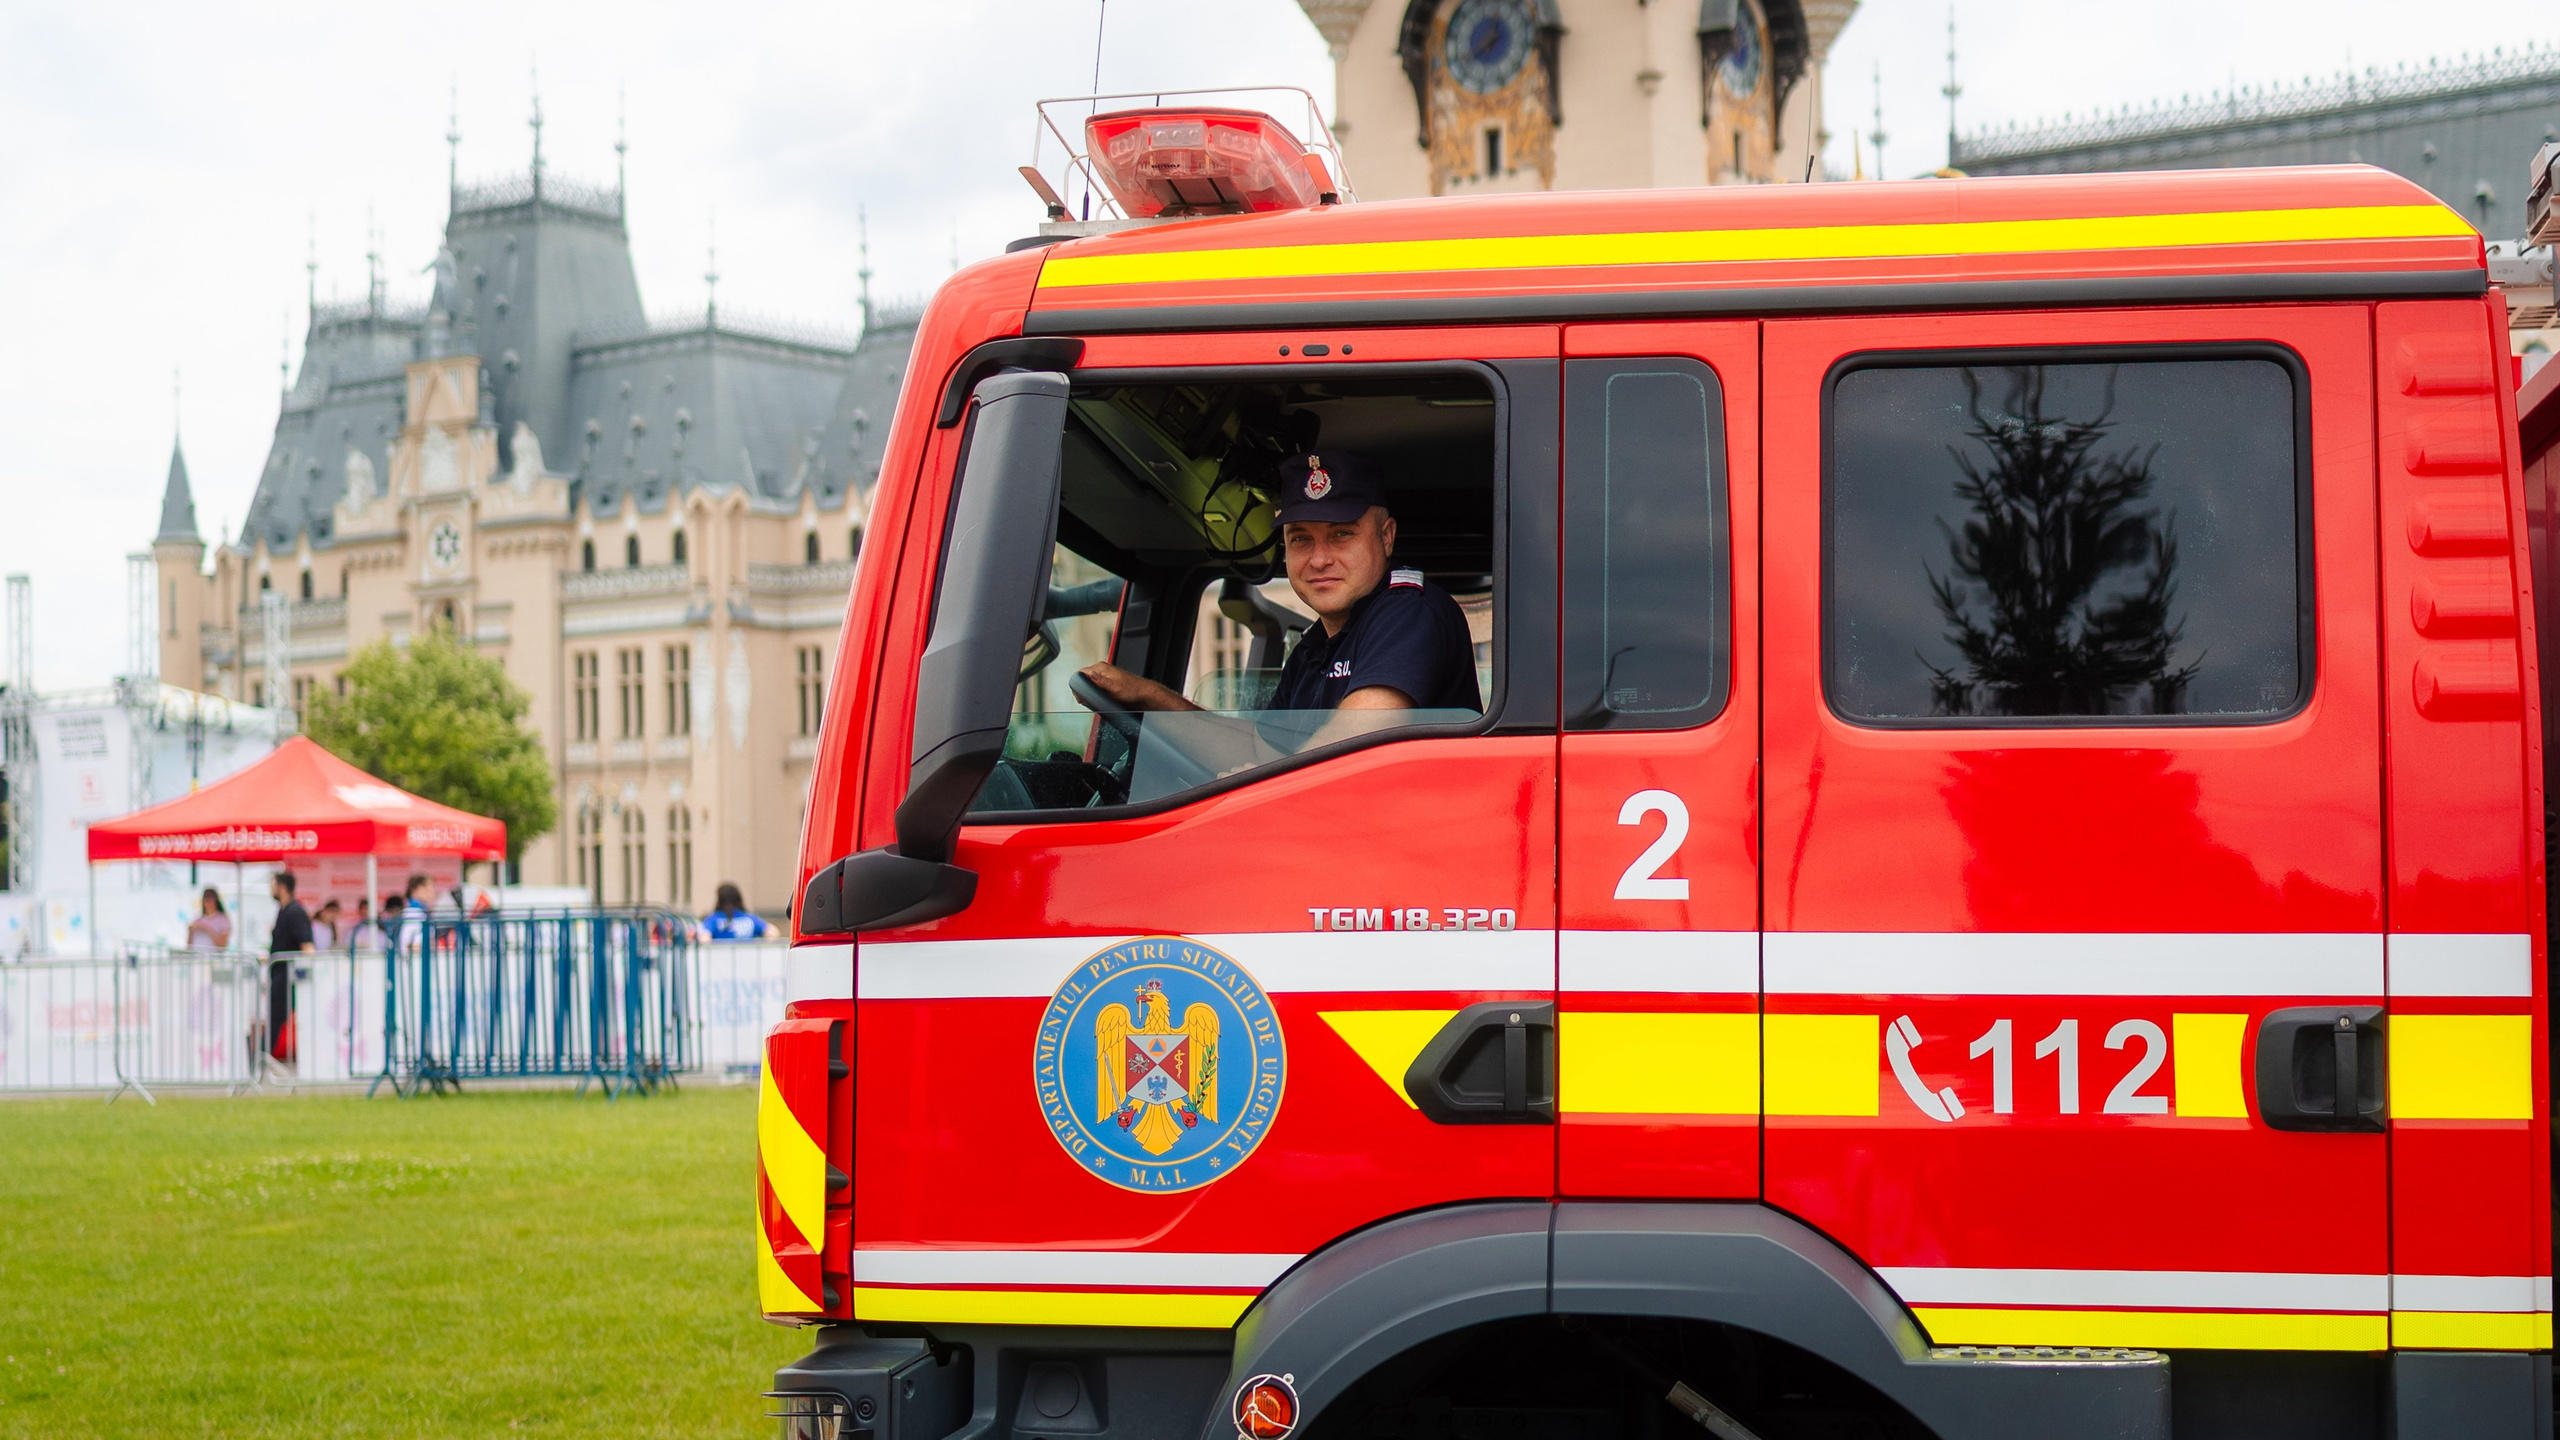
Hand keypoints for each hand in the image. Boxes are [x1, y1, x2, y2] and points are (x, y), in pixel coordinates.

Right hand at [1077, 662, 1196, 711]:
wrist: (1143, 695)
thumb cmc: (1132, 690)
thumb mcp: (1114, 687)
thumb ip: (1100, 681)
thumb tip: (1090, 674)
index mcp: (1101, 667)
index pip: (1080, 673)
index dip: (1078, 685)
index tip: (1081, 695)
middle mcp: (1101, 671)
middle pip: (1083, 680)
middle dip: (1083, 691)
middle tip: (1088, 701)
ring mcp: (1104, 678)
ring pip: (1089, 686)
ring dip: (1089, 694)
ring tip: (1096, 700)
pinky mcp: (1107, 685)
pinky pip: (1095, 689)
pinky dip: (1095, 695)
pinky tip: (1100, 700)